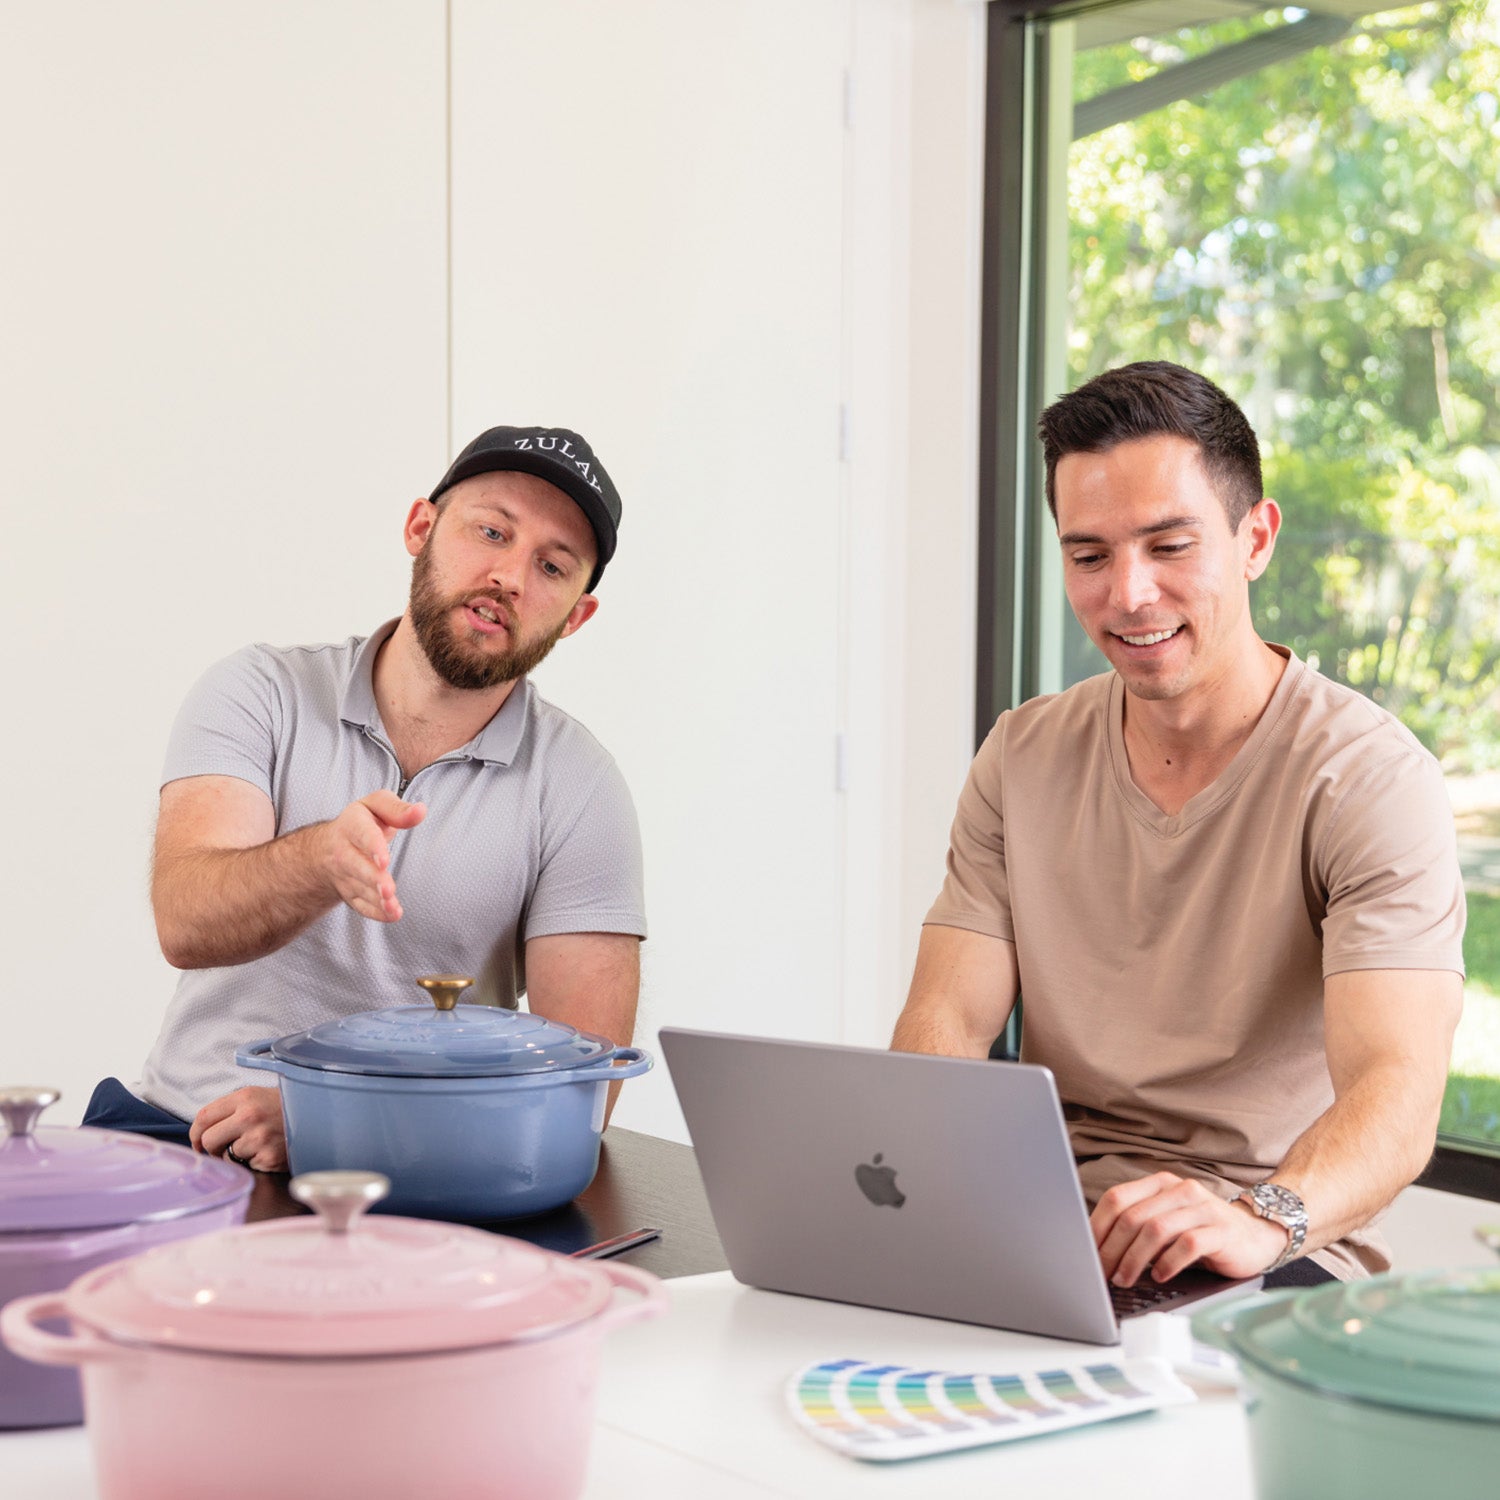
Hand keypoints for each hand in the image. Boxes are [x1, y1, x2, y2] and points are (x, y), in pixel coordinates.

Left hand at [190, 1086, 286, 1171]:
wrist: (321, 1117)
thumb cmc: (286, 1108)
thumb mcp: (259, 1097)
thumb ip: (232, 1109)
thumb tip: (203, 1130)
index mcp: (245, 1097)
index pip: (203, 1116)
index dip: (195, 1133)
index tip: (198, 1143)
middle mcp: (249, 1115)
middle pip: (208, 1139)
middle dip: (211, 1148)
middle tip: (222, 1150)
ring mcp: (259, 1137)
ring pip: (226, 1156)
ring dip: (236, 1155)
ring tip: (255, 1145)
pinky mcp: (268, 1156)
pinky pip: (246, 1165)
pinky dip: (254, 1161)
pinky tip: (268, 1150)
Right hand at [318, 791, 425, 921]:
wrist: (329, 845)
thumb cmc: (363, 821)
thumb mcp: (377, 806)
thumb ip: (398, 809)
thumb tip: (421, 810)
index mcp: (352, 824)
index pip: (361, 834)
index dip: (373, 847)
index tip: (385, 860)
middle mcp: (343, 850)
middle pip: (356, 865)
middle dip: (372, 878)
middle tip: (389, 889)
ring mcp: (345, 874)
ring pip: (358, 888)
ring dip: (376, 899)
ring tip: (393, 906)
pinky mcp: (350, 892)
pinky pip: (360, 905)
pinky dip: (376, 912)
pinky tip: (392, 915)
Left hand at [1090, 1171, 1290, 1284]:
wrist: (1256, 1235)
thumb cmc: (1202, 1232)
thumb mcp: (1167, 1223)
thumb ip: (1139, 1227)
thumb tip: (1097, 1251)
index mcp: (1159, 1184)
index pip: (1117, 1198)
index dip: (1096, 1226)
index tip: (1084, 1252)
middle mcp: (1179, 1190)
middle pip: (1132, 1216)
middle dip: (1111, 1249)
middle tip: (1102, 1273)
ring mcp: (1202, 1208)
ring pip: (1156, 1230)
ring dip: (1134, 1259)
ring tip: (1125, 1279)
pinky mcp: (1221, 1231)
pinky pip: (1187, 1244)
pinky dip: (1168, 1262)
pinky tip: (1160, 1276)